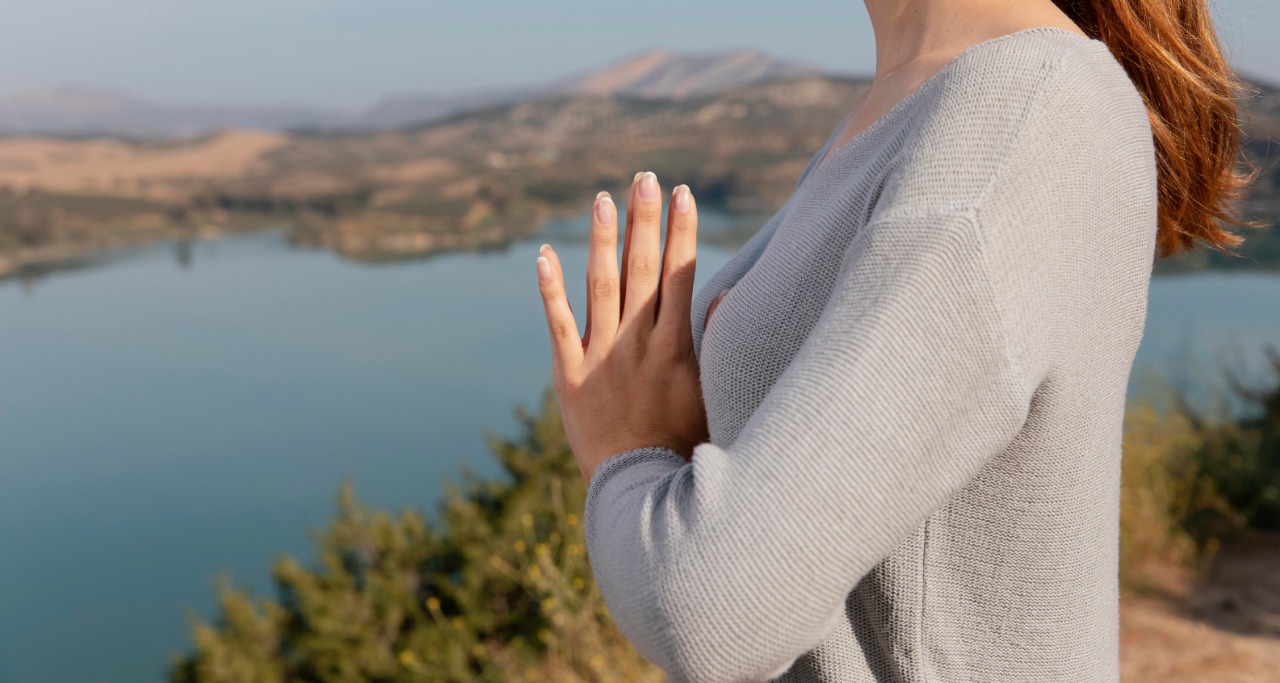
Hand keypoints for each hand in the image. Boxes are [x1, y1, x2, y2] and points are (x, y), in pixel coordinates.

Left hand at [535, 171, 708, 485]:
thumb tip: (729, 294)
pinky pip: (558, 325)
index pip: (681, 276)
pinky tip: (543, 255)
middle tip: (644, 177)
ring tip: (601, 198)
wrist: (637, 491)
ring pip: (601, 287)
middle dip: (645, 221)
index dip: (682, 232)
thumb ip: (714, 344)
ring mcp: (600, 358)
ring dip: (601, 240)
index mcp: (675, 350)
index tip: (683, 193)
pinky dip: (550, 290)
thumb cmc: (683, 448)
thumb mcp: (712, 397)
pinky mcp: (568, 376)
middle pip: (643, 271)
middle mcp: (637, 345)